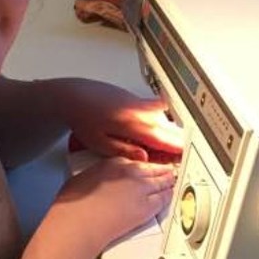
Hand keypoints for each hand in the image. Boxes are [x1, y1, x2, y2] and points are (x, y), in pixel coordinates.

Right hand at [14, 157, 175, 258]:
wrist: (79, 221)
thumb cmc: (75, 203)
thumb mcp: (84, 178)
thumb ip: (98, 175)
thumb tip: (100, 180)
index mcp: (114, 162)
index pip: (136, 161)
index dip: (144, 165)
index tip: (146, 167)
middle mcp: (131, 172)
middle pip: (153, 169)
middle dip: (161, 170)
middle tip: (168, 170)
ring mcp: (141, 188)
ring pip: (163, 181)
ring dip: (169, 180)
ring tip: (173, 180)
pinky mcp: (147, 207)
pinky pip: (164, 198)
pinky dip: (169, 195)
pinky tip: (171, 194)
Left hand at [65, 80, 183, 160]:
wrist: (75, 94)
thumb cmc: (83, 118)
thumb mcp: (100, 143)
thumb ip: (124, 153)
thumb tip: (145, 159)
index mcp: (136, 125)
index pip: (168, 141)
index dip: (179, 154)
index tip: (184, 163)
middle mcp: (143, 112)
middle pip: (172, 130)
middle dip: (177, 145)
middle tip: (175, 160)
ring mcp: (142, 103)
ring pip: (167, 121)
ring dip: (169, 135)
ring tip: (163, 150)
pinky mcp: (138, 99)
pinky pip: (158, 113)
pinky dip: (160, 125)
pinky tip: (151, 135)